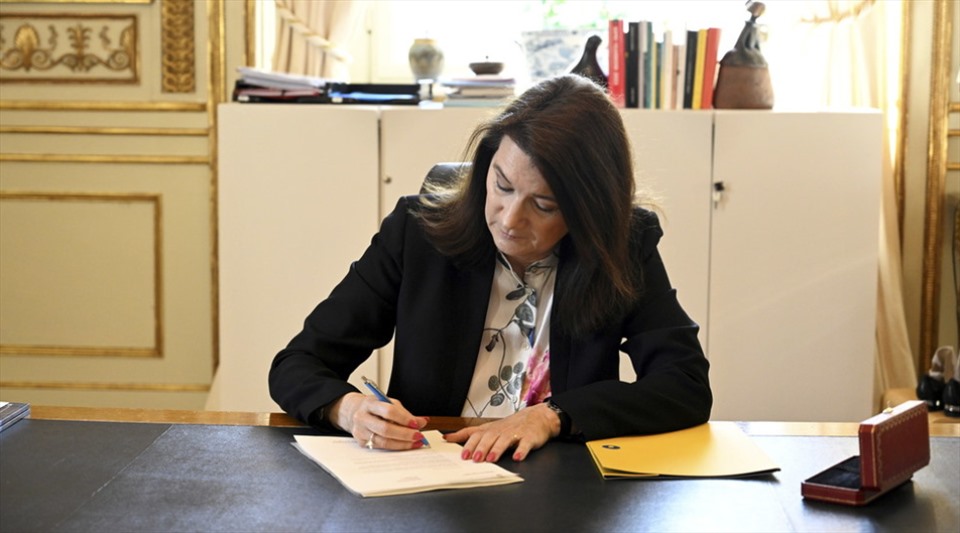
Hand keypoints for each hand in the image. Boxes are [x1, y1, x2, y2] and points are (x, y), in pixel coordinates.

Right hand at [328, 392, 428, 449]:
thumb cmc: (375, 407)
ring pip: (383, 441)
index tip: (416, 424)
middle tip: (418, 436)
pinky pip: (380, 447)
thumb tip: (422, 422)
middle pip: (385, 429)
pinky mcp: (361, 442)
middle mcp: (362, 417)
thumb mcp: (389, 403)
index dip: (404, 418)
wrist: (354, 412)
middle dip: (405, 434)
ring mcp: (360, 431)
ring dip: (402, 443)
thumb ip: (405, 413)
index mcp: (370, 403)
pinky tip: (404, 445)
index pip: (388, 411)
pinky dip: (395, 447)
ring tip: (415, 442)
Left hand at [443, 403, 559, 461]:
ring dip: (497, 450)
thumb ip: (469, 434)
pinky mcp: (529, 437)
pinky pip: (525, 444)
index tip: (458, 450)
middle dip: (481, 447)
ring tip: (491, 459)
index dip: (467, 442)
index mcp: (490, 430)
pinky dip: (521, 451)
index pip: (475, 434)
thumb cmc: (510, 426)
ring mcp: (515, 433)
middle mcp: (501, 431)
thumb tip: (448, 437)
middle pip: (489, 438)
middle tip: (474, 458)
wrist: (537, 417)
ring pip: (504, 441)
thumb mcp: (489, 428)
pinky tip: (517, 457)